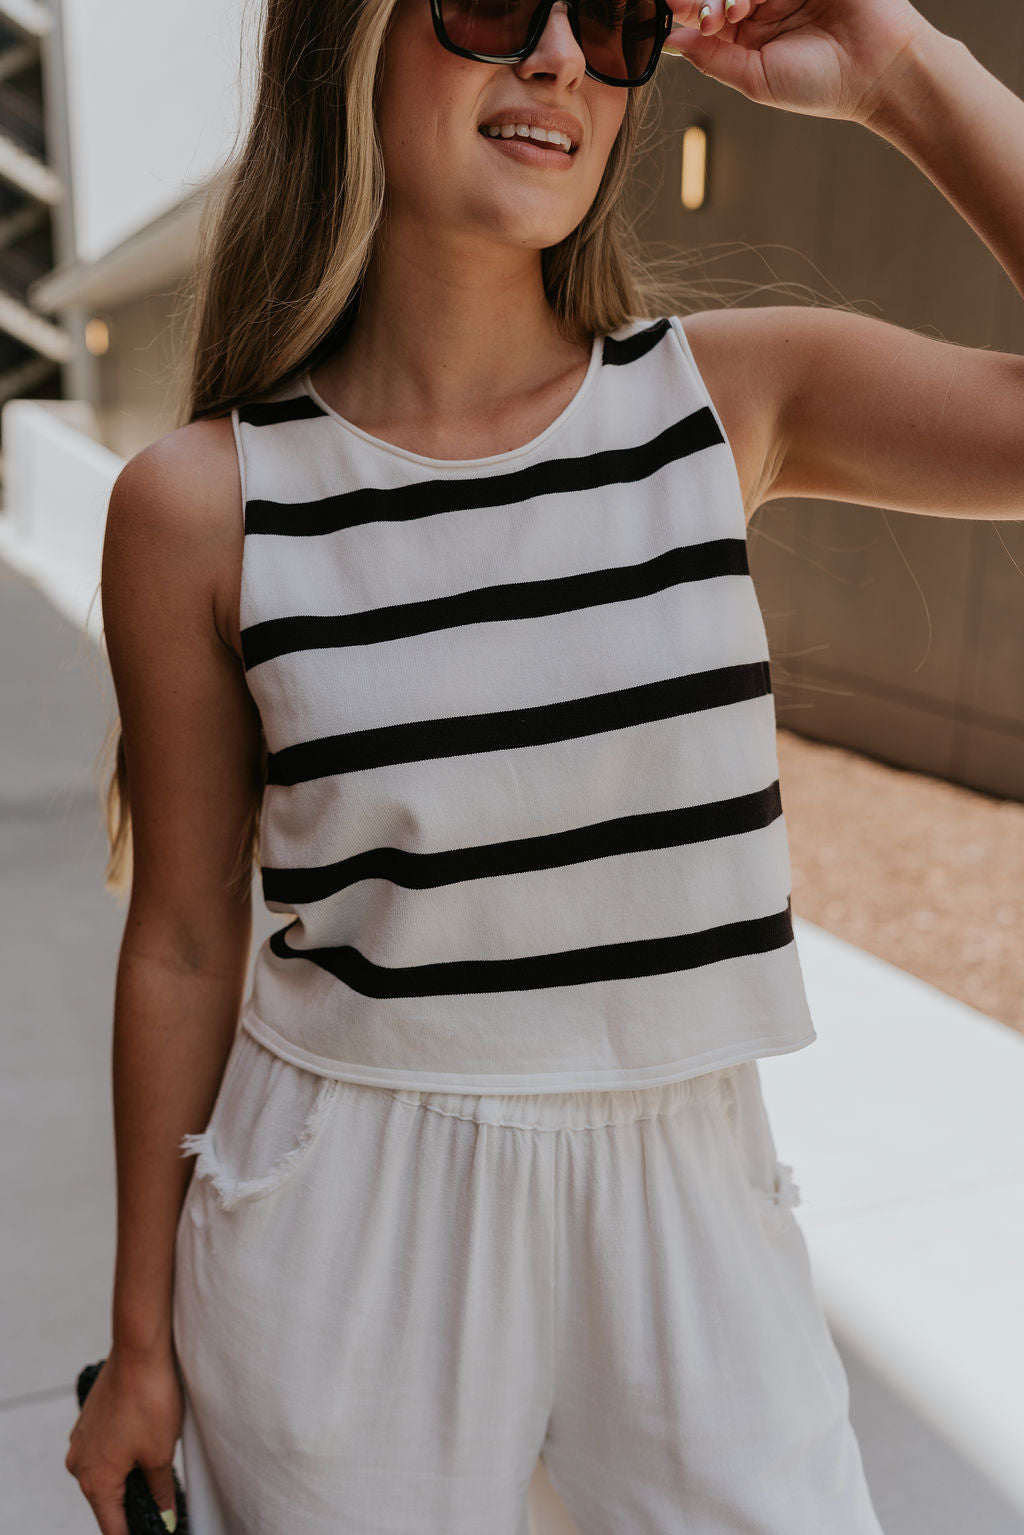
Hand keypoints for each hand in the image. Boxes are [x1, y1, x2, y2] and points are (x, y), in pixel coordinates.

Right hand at [66, 1345, 182, 1534]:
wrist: (139, 1350)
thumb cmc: (150, 1400)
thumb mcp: (161, 1455)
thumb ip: (160, 1494)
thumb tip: (164, 1519)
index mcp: (94, 1481)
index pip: (113, 1529)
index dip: (135, 1534)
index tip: (155, 1530)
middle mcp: (79, 1464)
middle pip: (107, 1504)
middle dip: (133, 1508)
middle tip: (162, 1507)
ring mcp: (81, 1441)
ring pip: (105, 1475)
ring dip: (128, 1480)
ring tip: (157, 1474)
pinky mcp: (89, 1421)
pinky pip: (104, 1451)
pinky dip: (122, 1457)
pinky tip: (144, 1446)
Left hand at [663, 0, 934, 124]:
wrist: (878, 70)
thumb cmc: (821, 83)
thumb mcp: (755, 79)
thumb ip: (711, 59)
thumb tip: (669, 43)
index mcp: (747, 34)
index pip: (706, 12)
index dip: (686, 8)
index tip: (670, 10)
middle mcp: (763, 4)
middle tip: (714, 18)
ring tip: (738, 11)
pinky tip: (750, 1)